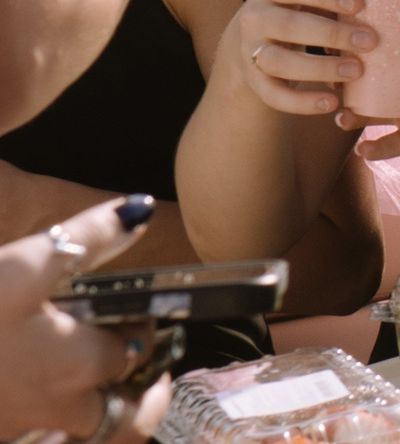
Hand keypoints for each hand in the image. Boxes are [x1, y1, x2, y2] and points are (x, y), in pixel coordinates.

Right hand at [0, 197, 169, 440]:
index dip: (145, 330)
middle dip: (141, 394)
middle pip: (125, 416)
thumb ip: (89, 238)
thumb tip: (140, 211)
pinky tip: (42, 405)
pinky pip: (42, 441)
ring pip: (87, 438)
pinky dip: (56, 433)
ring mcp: (22, 431)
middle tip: (140, 369)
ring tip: (103, 395)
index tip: (136, 314)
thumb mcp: (24, 264)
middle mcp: (58, 408)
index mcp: (78, 363)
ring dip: (104, 421)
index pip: (139, 351)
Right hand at [228, 0, 373, 116]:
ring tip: (356, 72)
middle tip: (370, 42)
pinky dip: (302, 102)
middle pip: (288, 26)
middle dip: (331, 34)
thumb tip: (384, 15)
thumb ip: (337, 3)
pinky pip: (273, 94)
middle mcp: (254, 17)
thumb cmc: (301, 9)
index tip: (359, 4)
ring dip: (320, 68)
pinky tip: (332, 103)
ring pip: (279, 62)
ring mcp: (248, 50)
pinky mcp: (252, 79)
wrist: (256, 37)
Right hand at [351, 37, 399, 173]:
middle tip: (332, 83)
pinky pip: (389, 146)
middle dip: (351, 84)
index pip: (392, 53)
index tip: (342, 43)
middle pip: (375, 84)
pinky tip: (363, 150)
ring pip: (374, 115)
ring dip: (354, 116)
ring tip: (341, 117)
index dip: (368, 49)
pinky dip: (374, 149)